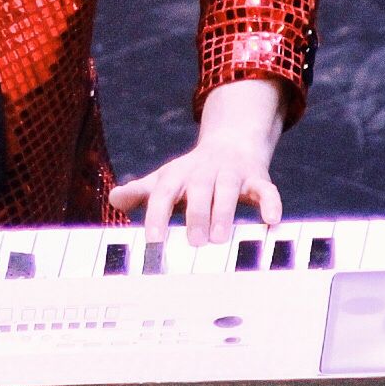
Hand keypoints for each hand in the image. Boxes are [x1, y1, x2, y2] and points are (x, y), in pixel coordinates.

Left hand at [108, 77, 283, 243]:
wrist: (230, 143)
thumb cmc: (191, 173)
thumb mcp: (165, 179)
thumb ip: (141, 192)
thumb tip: (113, 199)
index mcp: (177, 174)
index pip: (163, 193)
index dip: (157, 214)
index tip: (153, 240)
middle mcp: (203, 171)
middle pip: (198, 190)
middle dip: (196, 214)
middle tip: (194, 243)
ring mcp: (231, 173)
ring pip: (228, 189)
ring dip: (225, 211)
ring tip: (220, 238)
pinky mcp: (257, 178)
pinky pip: (266, 189)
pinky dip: (270, 203)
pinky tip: (271, 220)